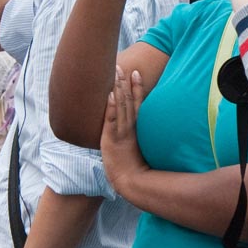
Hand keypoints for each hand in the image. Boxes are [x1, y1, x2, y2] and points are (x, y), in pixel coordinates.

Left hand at [101, 65, 147, 195]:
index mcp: (137, 128)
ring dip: (117, 88)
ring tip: (116, 73)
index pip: (139, 103)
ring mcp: (121, 132)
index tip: (136, 73)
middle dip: (125, 83)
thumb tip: (135, 132)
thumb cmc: (134, 169)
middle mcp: (130, 127)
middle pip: (129, 100)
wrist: (131, 181)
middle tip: (123, 66)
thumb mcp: (137, 150)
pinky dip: (110, 106)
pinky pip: (111, 119)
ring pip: (121, 105)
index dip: (137, 88)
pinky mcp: (111, 138)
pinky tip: (108, 94)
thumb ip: (137, 138)